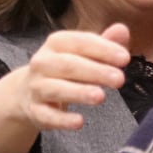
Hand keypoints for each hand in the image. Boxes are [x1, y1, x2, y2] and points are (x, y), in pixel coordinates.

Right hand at [14, 23, 131, 130]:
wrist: (27, 91)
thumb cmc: (64, 69)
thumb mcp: (82, 54)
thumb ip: (103, 43)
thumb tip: (123, 30)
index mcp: (56, 43)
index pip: (80, 42)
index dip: (103, 48)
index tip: (125, 58)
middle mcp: (43, 63)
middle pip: (68, 65)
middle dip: (95, 71)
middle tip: (120, 79)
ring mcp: (36, 87)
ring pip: (56, 89)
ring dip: (79, 92)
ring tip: (101, 97)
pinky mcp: (35, 111)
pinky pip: (47, 115)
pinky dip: (63, 120)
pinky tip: (79, 122)